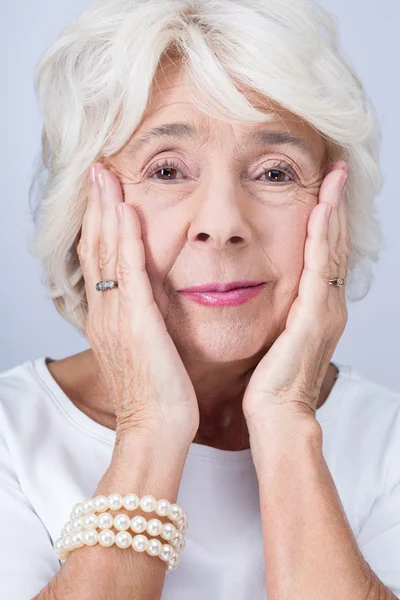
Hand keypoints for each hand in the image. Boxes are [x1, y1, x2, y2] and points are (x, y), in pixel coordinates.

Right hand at [77, 163, 199, 445]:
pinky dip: (124, 239)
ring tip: (105, 174)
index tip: (103, 193)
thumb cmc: (157, 396)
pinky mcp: (136, 322)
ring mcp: (116, 316)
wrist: (156, 430)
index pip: (98, 260)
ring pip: (105, 252)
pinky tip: (124, 210)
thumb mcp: (145, 353)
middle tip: (96, 169)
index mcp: (108, 319)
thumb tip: (150, 305)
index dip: (98, 224)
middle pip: (94, 247)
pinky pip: (128, 272)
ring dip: (104, 210)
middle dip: (94, 206)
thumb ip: (143, 324)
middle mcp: (105, 312)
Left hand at [242, 161, 348, 424]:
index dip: (326, 221)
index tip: (323, 190)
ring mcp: (325, 309)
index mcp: (316, 307)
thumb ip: (278, 314)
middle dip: (336, 205)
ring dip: (334, 210)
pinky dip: (322, 237)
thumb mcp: (275, 339)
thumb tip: (263, 296)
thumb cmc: (271, 382)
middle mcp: (327, 304)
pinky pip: (318, 268)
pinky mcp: (314, 317)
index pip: (322, 254)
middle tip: (338, 170)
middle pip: (333, 244)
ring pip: (331, 249)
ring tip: (335, 176)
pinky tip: (320, 209)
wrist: (278, 415)